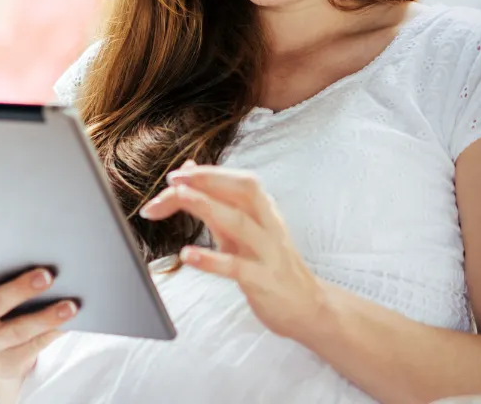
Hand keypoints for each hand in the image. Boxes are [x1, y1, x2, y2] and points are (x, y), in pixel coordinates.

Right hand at [0, 222, 78, 388]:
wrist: (3, 360)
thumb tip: (22, 229)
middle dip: (19, 290)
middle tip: (48, 275)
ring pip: (17, 331)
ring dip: (46, 317)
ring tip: (71, 306)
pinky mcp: (3, 366)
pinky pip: (32, 349)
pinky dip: (53, 334)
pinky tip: (70, 324)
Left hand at [139, 161, 326, 339]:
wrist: (308, 308)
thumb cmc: (270, 266)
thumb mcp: (243, 233)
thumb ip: (217, 204)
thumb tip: (190, 172)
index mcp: (265, 211)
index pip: (239, 182)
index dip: (209, 173)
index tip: (176, 175)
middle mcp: (269, 226)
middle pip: (243, 191)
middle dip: (208, 180)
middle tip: (172, 181)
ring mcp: (269, 252)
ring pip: (240, 222)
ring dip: (206, 205)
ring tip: (178, 197)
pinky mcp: (263, 280)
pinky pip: (236, 267)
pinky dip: (210, 259)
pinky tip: (187, 255)